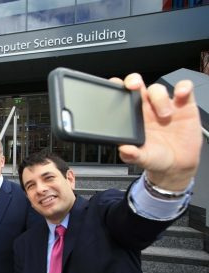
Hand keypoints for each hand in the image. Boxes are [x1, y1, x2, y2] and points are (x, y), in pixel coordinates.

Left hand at [112, 73, 201, 190]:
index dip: (117, 88)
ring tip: (164, 116)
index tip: (114, 86)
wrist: (178, 164)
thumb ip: (132, 155)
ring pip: (158, 88)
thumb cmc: (156, 158)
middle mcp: (147, 108)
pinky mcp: (184, 105)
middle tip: (134, 86)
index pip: (121, 97)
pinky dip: (184, 87)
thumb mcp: (142, 159)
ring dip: (160, 98)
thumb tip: (124, 150)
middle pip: (137, 85)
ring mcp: (165, 105)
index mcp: (132, 117)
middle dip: (133, 80)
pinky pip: (184, 88)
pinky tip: (181, 95)